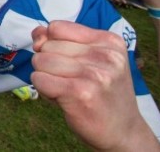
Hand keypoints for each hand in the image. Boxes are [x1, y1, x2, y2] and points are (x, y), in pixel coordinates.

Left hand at [31, 21, 159, 150]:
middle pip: (46, 46)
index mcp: (108, 41)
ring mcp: (94, 74)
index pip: (56, 27)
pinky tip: (62, 98)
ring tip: (66, 89)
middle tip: (71, 81)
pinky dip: (43, 89)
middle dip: (49, 64)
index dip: (50, 43)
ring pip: (40, 61)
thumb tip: (36, 33)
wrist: (123, 131)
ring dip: (45, 77)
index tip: (64, 59)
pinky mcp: (80, 92)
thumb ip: (61, 41)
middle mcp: (105, 55)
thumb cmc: (101, 92)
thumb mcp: (90, 59)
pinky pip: (39, 79)